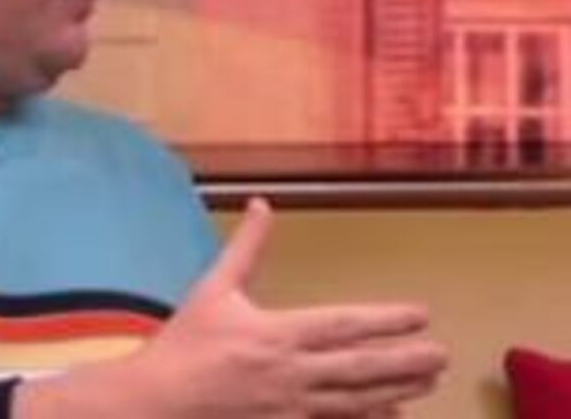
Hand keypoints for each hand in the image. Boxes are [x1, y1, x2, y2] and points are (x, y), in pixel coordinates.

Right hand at [16, 198, 447, 417]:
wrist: (159, 401)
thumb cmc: (185, 344)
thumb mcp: (212, 289)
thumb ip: (246, 248)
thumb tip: (263, 204)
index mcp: (276, 333)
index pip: (343, 325)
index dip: (385, 319)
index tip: (419, 314)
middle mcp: (292, 372)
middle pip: (362, 366)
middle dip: (406, 359)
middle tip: (442, 354)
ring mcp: (292, 407)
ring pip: (358, 400)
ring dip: (397, 389)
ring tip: (429, 381)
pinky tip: (392, 414)